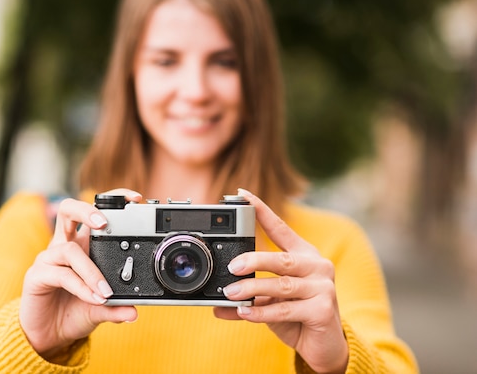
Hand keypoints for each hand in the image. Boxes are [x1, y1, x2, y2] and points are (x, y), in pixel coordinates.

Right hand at [19, 189, 139, 360]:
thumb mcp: (101, 308)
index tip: (135, 199)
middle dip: (86, 210)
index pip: (93, 212)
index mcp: (82, 245)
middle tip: (104, 223)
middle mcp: (64, 246)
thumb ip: (116, 307)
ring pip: (69, 250)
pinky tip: (93, 298)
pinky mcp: (36, 276)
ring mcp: (48, 259)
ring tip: (106, 292)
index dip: (111, 199)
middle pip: (68, 210)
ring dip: (91, 271)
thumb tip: (134, 312)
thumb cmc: (74, 311)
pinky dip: (81, 286)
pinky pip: (61, 275)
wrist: (49, 335)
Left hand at [214, 188, 347, 373]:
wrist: (325, 347)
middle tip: (232, 267)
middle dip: (254, 260)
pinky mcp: (323, 310)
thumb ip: (248, 298)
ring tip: (231, 293)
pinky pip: (285, 309)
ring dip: (252, 289)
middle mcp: (317, 266)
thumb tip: (216, 304)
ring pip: (282, 285)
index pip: (280, 228)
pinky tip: (245, 313)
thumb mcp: (270, 303)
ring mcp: (323, 287)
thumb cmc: (297, 316)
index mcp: (304, 255)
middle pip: (282, 258)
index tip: (242, 195)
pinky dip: (262, 312)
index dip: (261, 211)